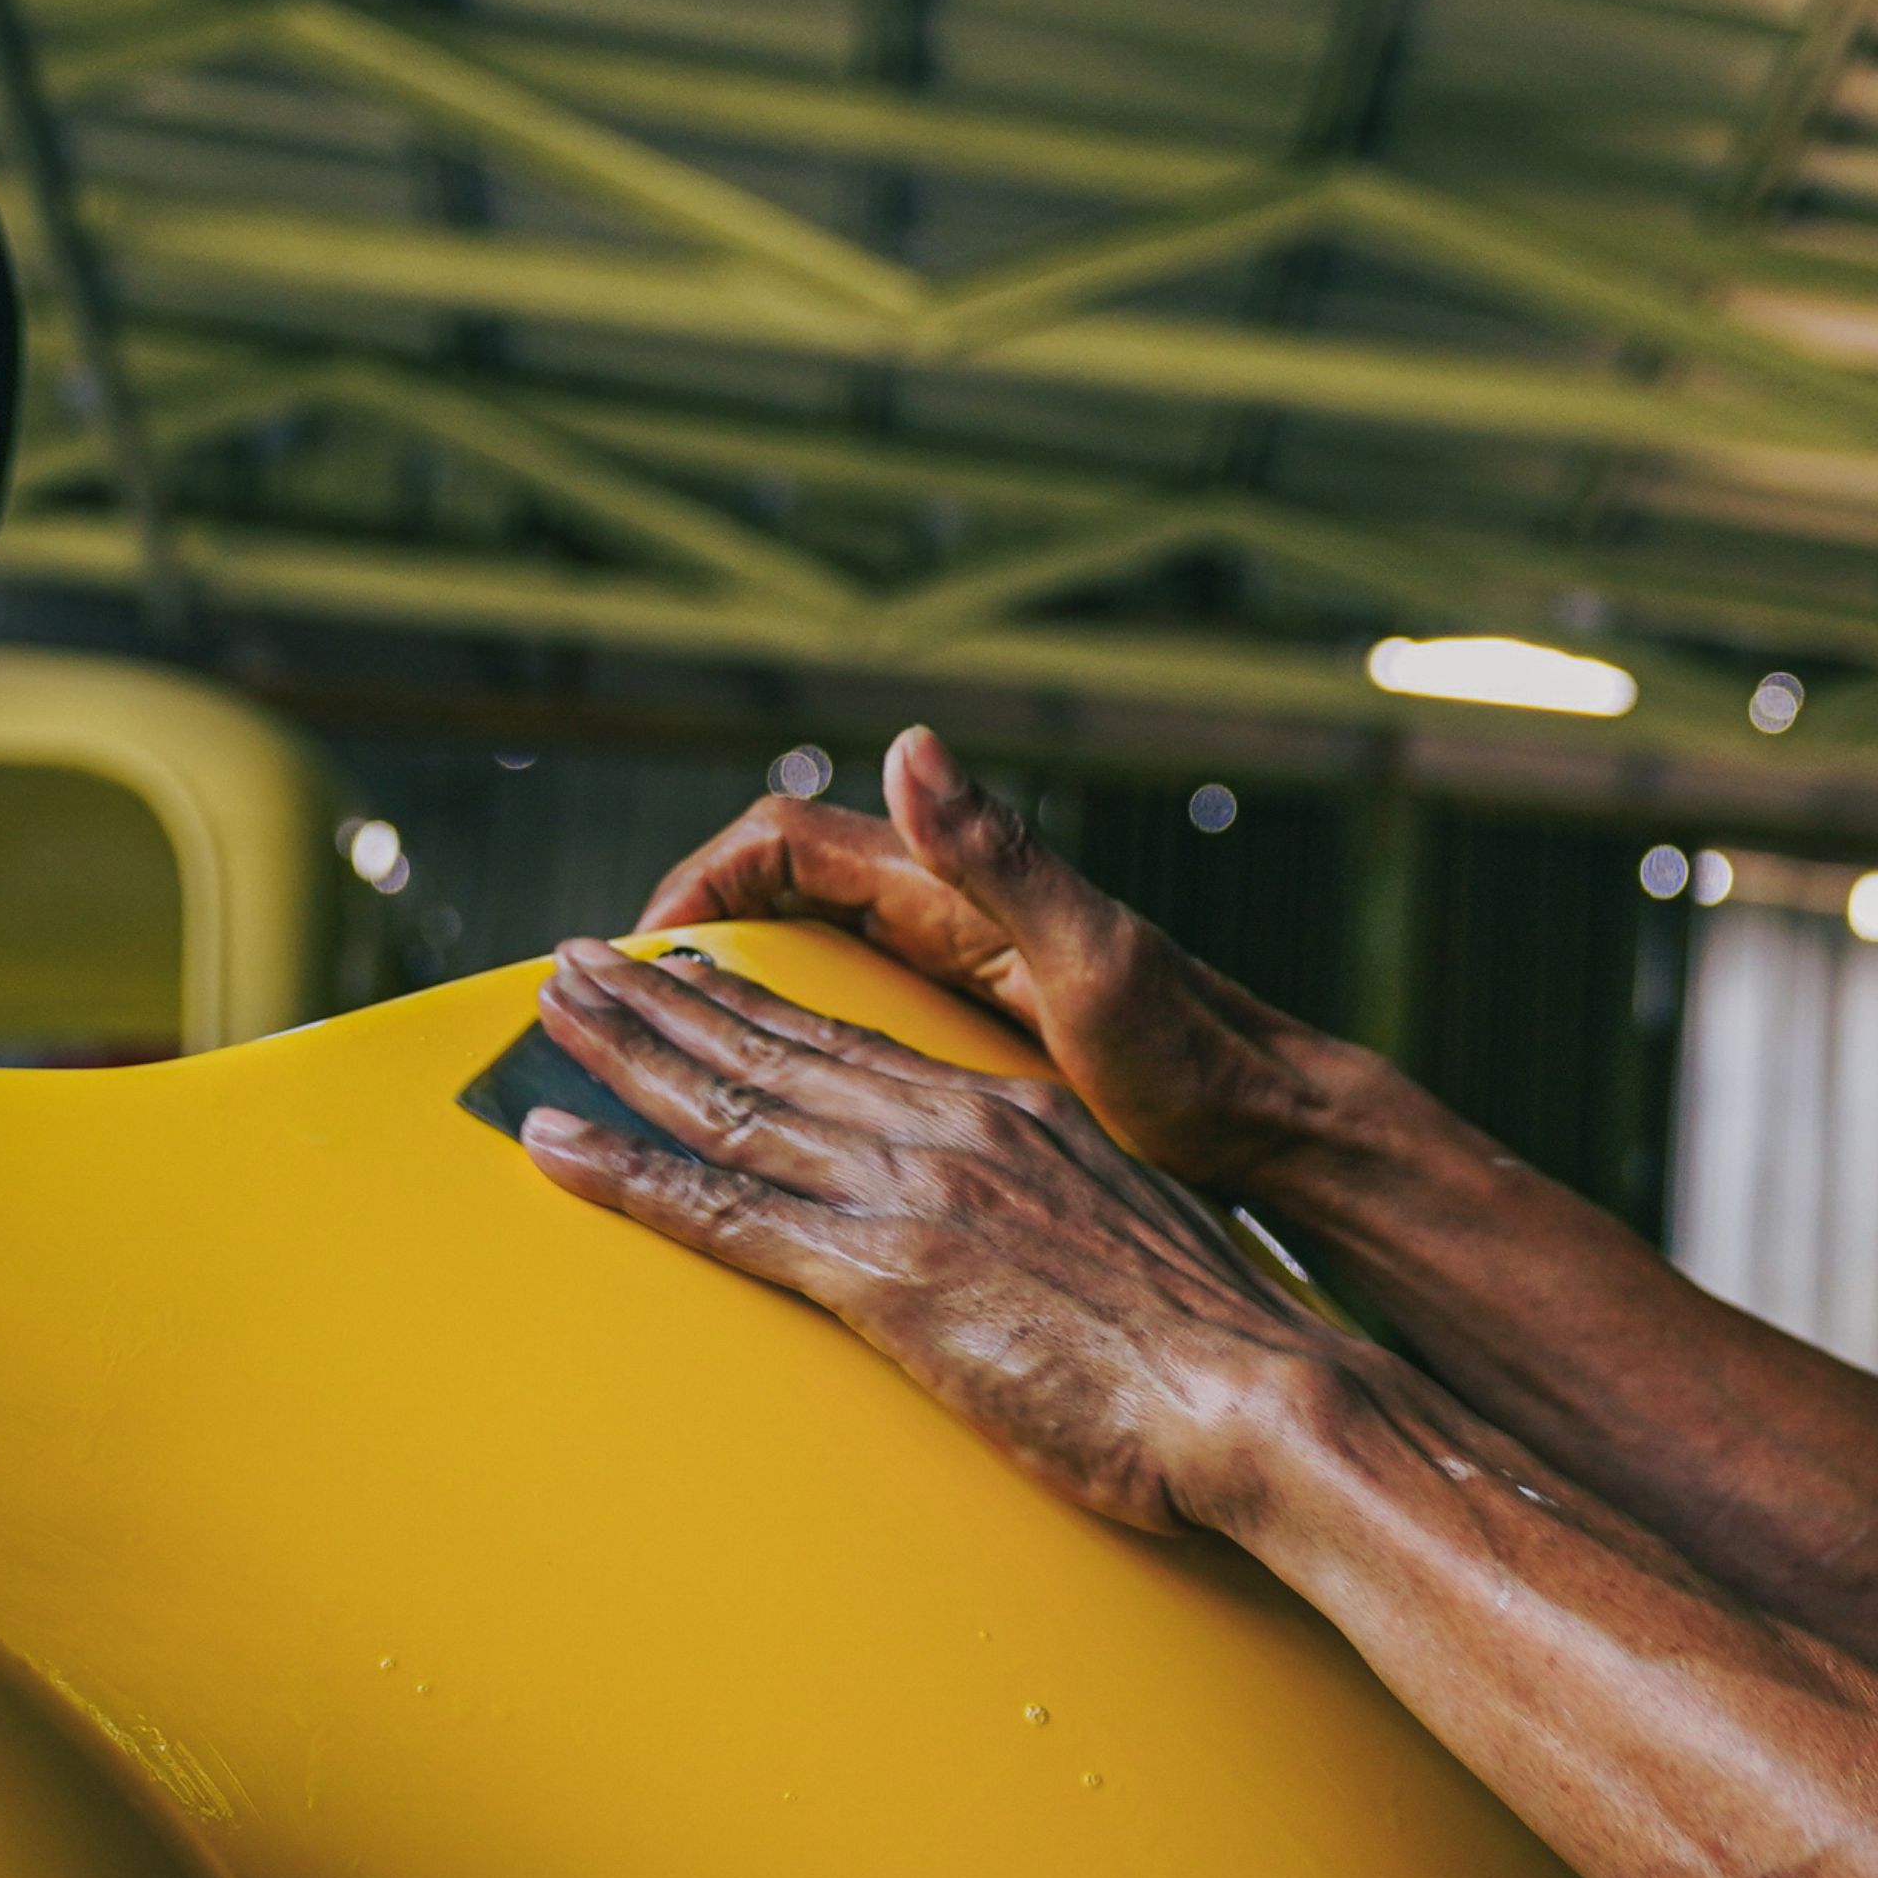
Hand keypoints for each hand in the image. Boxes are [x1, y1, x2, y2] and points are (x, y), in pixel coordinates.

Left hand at [518, 937, 1356, 1537]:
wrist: (1256, 1390)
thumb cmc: (1212, 1348)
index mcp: (1011, 1117)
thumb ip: (1059, 1220)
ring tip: (546, 1011)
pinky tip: (554, 1145)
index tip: (692, 976)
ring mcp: (913, 1195)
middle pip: (773, 1051)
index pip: (856, 1044)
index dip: (759, 1007)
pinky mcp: (884, 1274)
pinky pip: (722, 1212)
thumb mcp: (1132, 1242)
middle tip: (576, 964)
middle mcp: (950, 1131)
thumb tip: (1038, 1248)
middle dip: (662, 1002)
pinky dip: (626, 1173)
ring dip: (621, 1053)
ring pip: (729, 1104)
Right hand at [634, 726, 1340, 1193]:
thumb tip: (909, 746)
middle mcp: (950, 921)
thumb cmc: (1197, 1055)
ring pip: (806, 960)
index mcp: (956, 893)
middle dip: (687, 935)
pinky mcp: (974, 1043)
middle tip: (603, 997)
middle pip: (777, 898)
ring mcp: (960, 981)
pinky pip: (849, 1022)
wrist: (1273, 1132)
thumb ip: (1002, 855)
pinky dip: (785, 1043)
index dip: (700, 883)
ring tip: (646, 1042)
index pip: (786, 846)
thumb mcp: (1093, 956)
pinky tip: (756, 1103)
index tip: (642, 950)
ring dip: (725, 991)